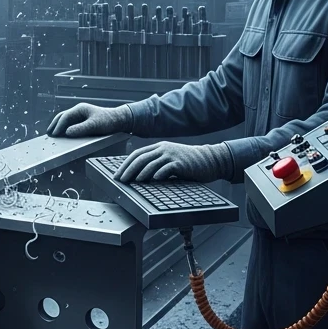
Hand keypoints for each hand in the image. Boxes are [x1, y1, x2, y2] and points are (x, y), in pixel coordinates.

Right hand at [46, 103, 131, 138]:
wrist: (120, 120)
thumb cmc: (109, 121)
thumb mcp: (95, 126)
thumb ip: (81, 129)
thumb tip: (67, 132)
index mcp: (80, 109)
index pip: (65, 117)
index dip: (58, 126)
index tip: (53, 134)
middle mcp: (79, 111)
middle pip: (62, 117)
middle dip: (55, 125)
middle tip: (48, 134)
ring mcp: (81, 115)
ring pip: (65, 120)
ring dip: (58, 126)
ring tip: (52, 134)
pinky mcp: (84, 120)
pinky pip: (71, 124)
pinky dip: (65, 128)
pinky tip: (63, 135)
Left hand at [115, 140, 232, 183]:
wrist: (210, 160)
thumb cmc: (189, 163)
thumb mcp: (170, 160)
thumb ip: (157, 164)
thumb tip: (139, 176)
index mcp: (159, 147)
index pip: (137, 154)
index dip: (125, 164)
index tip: (117, 175)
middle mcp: (163, 149)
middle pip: (141, 158)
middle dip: (128, 169)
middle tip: (121, 180)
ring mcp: (172, 155)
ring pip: (151, 162)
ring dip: (141, 172)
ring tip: (134, 181)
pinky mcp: (181, 163)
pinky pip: (167, 167)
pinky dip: (159, 173)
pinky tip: (154, 179)